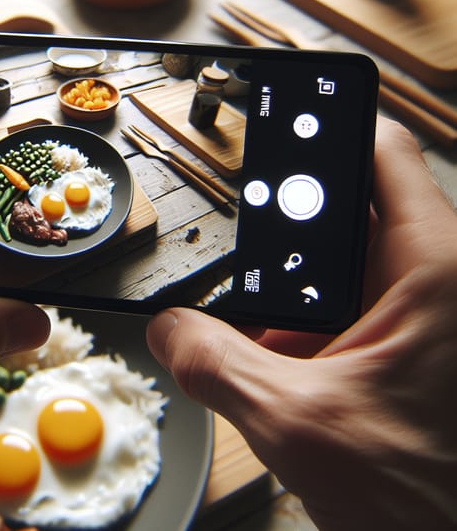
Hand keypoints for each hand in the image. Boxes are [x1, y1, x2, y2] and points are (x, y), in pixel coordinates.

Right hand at [147, 118, 456, 529]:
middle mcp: (433, 282)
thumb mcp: (300, 424)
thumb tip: (166, 332)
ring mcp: (418, 315)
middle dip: (286, 236)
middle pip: (346, 212)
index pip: (383, 152)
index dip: (329, 118)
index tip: (288, 104)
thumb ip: (217, 367)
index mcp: (434, 271)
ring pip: (338, 269)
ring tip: (260, 330)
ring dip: (289, 295)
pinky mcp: (402, 346)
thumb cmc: (429, 500)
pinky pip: (342, 312)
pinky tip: (276, 364)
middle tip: (248, 247)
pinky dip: (301, 329)